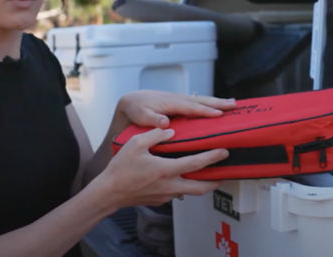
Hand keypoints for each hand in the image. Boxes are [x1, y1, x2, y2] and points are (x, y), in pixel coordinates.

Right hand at [96, 128, 228, 206]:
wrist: (108, 192)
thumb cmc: (120, 168)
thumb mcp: (136, 144)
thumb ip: (156, 135)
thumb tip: (171, 131)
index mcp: (166, 170)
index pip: (196, 164)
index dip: (212, 157)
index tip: (223, 152)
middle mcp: (169, 185)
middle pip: (201, 188)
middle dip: (216, 181)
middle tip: (224, 172)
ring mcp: (165, 195)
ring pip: (189, 192)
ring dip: (200, 185)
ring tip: (207, 175)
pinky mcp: (159, 201)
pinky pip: (176, 193)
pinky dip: (183, 187)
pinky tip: (180, 178)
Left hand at [116, 90, 236, 128]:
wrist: (132, 101)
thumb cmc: (135, 109)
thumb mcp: (140, 115)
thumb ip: (151, 118)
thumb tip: (165, 122)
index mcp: (170, 102)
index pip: (191, 107)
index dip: (205, 111)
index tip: (219, 114)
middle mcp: (178, 99)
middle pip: (201, 100)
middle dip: (218, 103)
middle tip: (234, 105)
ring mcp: (181, 100)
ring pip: (202, 100)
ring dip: (218, 101)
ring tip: (233, 104)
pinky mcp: (181, 103)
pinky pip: (199, 103)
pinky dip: (210, 103)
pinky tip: (219, 107)